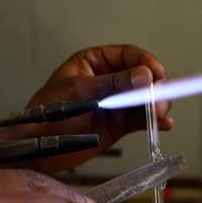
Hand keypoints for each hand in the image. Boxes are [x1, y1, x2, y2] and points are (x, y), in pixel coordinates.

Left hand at [0, 45, 172, 171]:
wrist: (38, 147)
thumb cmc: (47, 112)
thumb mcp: (79, 92)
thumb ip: (112, 84)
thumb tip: (143, 75)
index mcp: (93, 63)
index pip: (126, 55)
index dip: (144, 62)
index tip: (156, 74)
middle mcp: (107, 80)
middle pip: (141, 76)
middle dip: (153, 86)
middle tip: (159, 97)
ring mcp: (114, 103)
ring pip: (144, 98)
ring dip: (156, 104)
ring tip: (160, 113)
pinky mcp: (118, 124)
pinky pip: (140, 118)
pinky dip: (153, 120)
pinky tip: (163, 123)